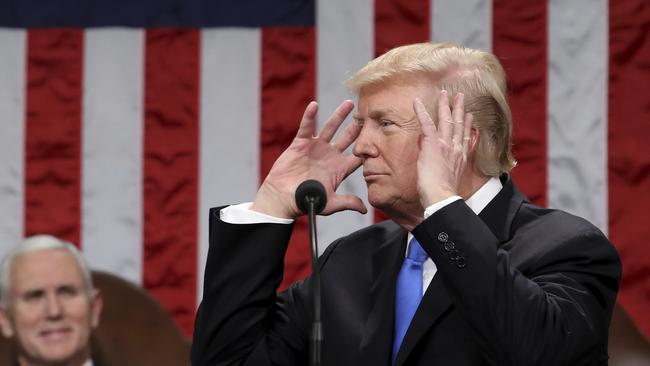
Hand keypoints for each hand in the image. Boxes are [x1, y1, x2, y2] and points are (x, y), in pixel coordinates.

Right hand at [250, 100, 367, 218]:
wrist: (283, 198)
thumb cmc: (306, 202)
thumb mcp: (330, 203)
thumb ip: (348, 202)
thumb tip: (365, 209)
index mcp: (339, 168)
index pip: (358, 156)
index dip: (368, 147)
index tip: (380, 136)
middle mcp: (330, 155)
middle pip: (347, 138)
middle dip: (357, 127)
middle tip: (368, 114)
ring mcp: (316, 148)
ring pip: (330, 128)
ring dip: (339, 116)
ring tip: (349, 103)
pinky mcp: (300, 144)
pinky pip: (306, 127)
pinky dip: (309, 116)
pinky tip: (314, 105)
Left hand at [413, 91, 472, 207]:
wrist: (441, 196)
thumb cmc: (444, 193)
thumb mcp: (452, 179)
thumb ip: (450, 167)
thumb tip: (443, 162)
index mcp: (461, 157)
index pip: (466, 137)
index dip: (468, 126)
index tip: (470, 116)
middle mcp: (456, 148)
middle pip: (459, 124)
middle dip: (460, 109)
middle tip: (461, 97)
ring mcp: (445, 144)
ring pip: (446, 120)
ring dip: (445, 105)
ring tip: (445, 93)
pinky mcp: (433, 143)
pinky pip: (426, 123)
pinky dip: (421, 111)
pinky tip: (416, 102)